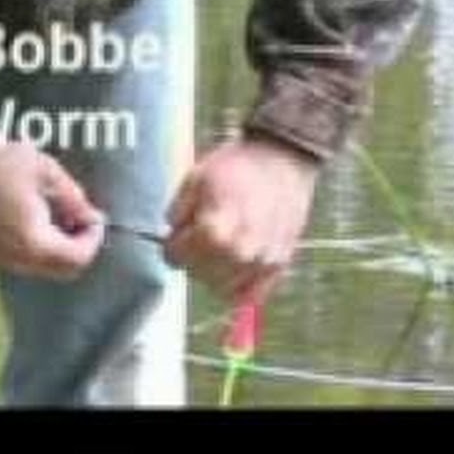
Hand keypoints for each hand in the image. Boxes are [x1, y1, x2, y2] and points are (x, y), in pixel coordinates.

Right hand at [0, 141, 105, 279]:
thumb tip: (91, 217)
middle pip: (63, 271)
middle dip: (79, 247)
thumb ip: (73, 197)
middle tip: (82, 217)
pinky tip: (39, 220)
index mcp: (33, 242)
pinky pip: (26, 262)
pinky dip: (41, 249)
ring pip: (44, 269)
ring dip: (61, 249)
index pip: (78, 258)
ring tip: (61, 216)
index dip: (94, 238)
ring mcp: (0, 260)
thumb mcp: (44, 170)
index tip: (95, 215)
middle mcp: (17, 260)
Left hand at [164, 134, 320, 303]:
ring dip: (214, 273)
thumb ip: (177, 212)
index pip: (178, 257)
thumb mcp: (195, 178)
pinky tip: (235, 263)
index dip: (172, 245)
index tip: (175, 236)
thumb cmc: (238, 166)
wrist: (282, 159)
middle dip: (192, 259)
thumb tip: (171, 233)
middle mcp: (241, 253)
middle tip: (196, 239)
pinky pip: (253, 293)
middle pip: (200, 275)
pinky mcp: (280, 264)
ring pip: (224, 288)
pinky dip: (239, 284)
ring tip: (217, 247)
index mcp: (215, 231)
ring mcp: (263, 262)